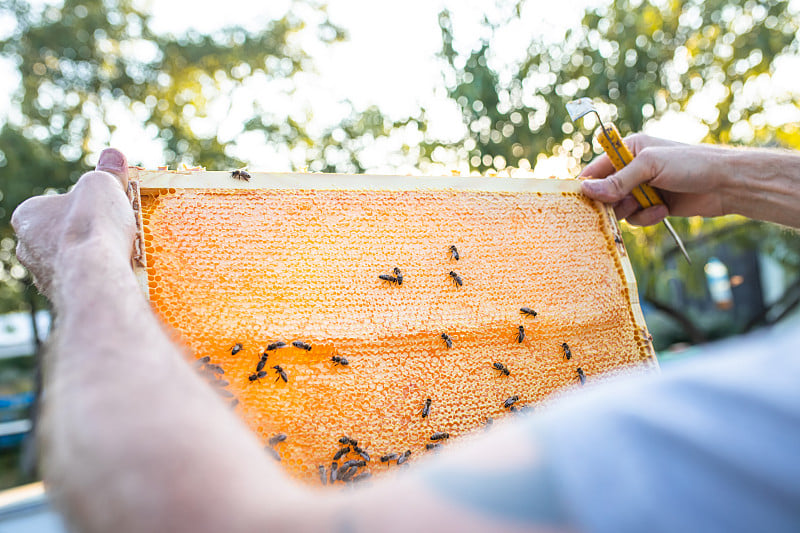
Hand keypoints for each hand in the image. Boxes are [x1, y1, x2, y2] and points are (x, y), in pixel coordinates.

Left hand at [11, 148, 135, 298]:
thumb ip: (106, 171)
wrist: (96, 276)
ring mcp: (44, 277)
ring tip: (121, 252)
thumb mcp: (102, 185)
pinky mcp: (63, 298)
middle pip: (61, 235)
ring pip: (71, 261)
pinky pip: (82, 283)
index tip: (104, 207)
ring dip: (92, 257)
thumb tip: (113, 154)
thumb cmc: (92, 226)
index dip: (83, 204)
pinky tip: (117, 273)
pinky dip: (98, 277)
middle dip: (85, 233)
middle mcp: (27, 249)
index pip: (55, 205)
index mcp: (27, 217)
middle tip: (113, 229)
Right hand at [579, 134, 730, 225]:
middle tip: (625, 205)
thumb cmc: (691, 164)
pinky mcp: (654, 206)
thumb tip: (586, 190)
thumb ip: (618, 180)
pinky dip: (646, 218)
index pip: (596, 168)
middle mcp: (633, 169)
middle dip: (611, 202)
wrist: (727, 184)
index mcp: (629, 150)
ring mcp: (644, 189)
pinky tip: (662, 212)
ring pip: (619, 208)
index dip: (587, 185)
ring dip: (632, 211)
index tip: (579, 202)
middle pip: (604, 192)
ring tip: (651, 206)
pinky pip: (636, 218)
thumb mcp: (650, 166)